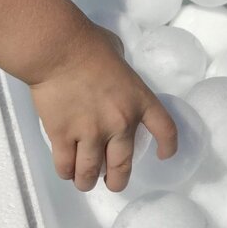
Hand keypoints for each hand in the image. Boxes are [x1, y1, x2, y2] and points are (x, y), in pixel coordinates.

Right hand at [32, 24, 177, 191]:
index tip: (164, 156)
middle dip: (117, 180)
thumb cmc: (89, 44)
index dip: (168, 146)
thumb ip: (122, 70)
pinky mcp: (63, 136)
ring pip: (91, 172)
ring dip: (88, 181)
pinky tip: (66, 170)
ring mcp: (91, 133)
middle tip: (112, 183)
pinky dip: (66, 172)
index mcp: (139, 100)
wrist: (58, 49)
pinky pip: (66, 166)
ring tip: (84, 181)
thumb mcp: (118, 53)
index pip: (165, 130)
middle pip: (122, 165)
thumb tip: (114, 72)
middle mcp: (119, 123)